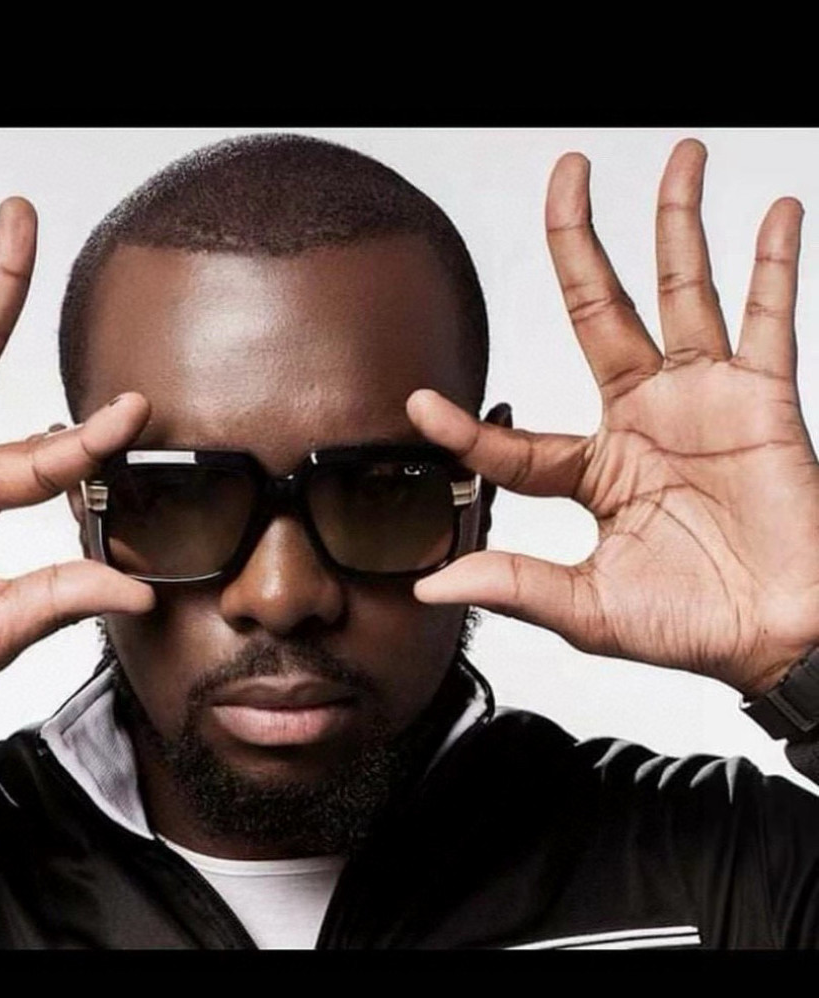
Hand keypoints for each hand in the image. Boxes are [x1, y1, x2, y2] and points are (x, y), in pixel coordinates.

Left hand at [408, 139, 818, 698]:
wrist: (781, 638)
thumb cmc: (691, 626)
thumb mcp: (590, 610)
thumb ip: (516, 587)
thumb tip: (428, 587)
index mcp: (591, 471)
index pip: (515, 441)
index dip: (466, 430)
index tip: (418, 408)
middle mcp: (640, 420)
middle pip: (598, 310)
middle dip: (579, 241)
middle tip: (566, 174)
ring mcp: (701, 402)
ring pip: (682, 294)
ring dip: (677, 224)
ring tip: (676, 157)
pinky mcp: (763, 401)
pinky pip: (767, 320)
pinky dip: (771, 266)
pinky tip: (769, 213)